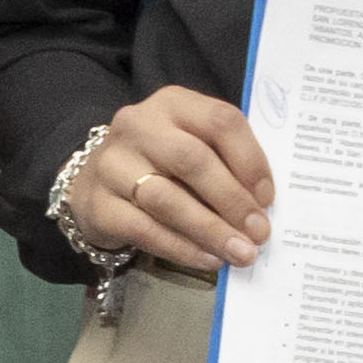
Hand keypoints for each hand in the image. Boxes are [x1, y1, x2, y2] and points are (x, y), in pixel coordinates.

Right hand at [55, 84, 273, 274]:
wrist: (95, 182)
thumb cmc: (160, 163)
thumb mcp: (191, 145)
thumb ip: (225, 163)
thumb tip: (261, 207)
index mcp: (173, 103)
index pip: (220, 121)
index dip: (250, 160)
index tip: (267, 197)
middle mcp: (139, 125)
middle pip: (193, 160)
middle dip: (232, 200)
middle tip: (258, 232)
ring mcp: (112, 163)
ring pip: (166, 198)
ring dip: (210, 229)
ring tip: (239, 252)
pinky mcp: (98, 204)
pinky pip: (145, 229)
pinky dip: (182, 248)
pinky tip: (208, 259)